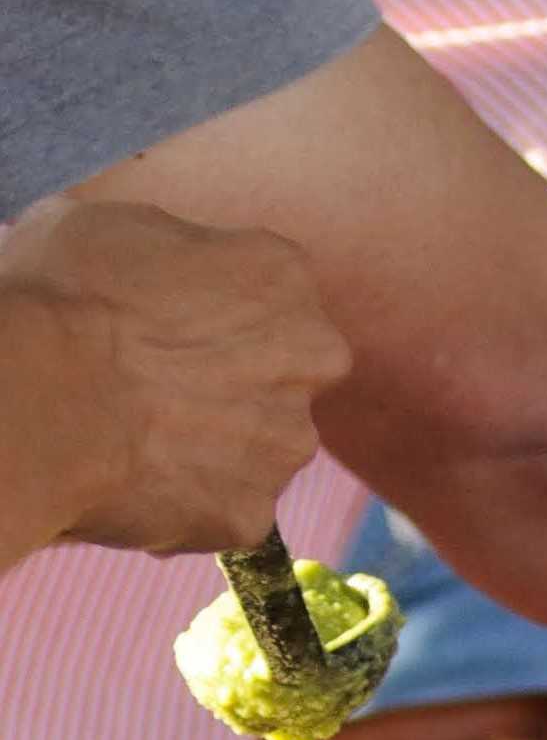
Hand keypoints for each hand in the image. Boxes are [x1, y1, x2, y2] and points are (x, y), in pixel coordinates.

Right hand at [1, 197, 348, 551]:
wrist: (42, 399)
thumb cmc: (62, 297)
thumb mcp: (109, 226)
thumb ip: (168, 248)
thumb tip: (166, 265)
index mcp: (281, 273)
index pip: (267, 294)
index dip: (211, 311)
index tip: (165, 321)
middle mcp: (311, 358)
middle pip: (280, 373)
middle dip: (230, 379)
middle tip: (159, 382)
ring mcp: (286, 443)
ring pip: (257, 446)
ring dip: (211, 443)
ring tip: (136, 433)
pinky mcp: (253, 513)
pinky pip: (221, 507)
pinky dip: (184, 500)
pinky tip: (133, 479)